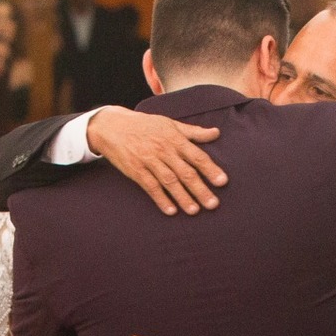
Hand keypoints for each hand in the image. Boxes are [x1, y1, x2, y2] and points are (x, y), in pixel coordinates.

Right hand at [87, 107, 223, 215]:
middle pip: (185, 172)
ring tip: (195, 211)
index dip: (210, 169)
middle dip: (200, 189)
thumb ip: (193, 132)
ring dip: (183, 197)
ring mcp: (149, 161)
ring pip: (169, 181)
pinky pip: (151, 187)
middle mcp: (164, 150)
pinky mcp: (136, 171)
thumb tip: (216, 133)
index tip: (222, 182)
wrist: (113, 126)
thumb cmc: (144, 125)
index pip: (197, 156)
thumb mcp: (169, 124)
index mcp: (174, 139)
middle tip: (213, 204)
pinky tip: (171, 210)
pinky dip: (161, 199)